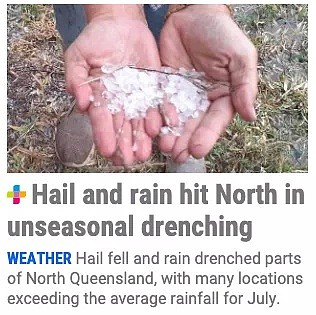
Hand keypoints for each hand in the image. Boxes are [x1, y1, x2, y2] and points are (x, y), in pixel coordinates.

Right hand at [64, 5, 161, 165]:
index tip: (107, 150)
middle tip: (129, 161)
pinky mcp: (155, 89)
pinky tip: (160, 129)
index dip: (104, 135)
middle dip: (125, 144)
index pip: (102, 120)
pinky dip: (160, 117)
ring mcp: (139, 98)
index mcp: (101, 98)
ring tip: (144, 154)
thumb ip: (76, 78)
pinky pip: (159, 105)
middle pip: (123, 127)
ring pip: (141, 122)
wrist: (120, 25)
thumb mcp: (78, 56)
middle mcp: (120, 103)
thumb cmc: (96, 40)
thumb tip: (80, 103)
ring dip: (142, 139)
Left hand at [159, 5, 257, 162]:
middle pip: (194, 125)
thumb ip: (245, 85)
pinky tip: (152, 129)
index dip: (207, 136)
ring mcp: (182, 96)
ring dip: (170, 134)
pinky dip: (156, 117)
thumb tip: (250, 116)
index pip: (215, 121)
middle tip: (177, 156)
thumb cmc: (220, 32)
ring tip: (164, 147)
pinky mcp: (165, 88)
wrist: (191, 13)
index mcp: (222, 97)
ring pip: (176, 119)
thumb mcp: (240, 56)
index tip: (197, 150)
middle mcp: (202, 101)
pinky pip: (160, 104)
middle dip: (185, 141)